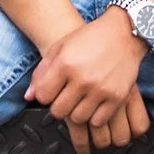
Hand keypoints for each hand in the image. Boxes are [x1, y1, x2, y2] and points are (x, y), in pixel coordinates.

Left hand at [28, 5, 148, 153]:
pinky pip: (98, 120)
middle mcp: (82, 78)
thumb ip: (42, 72)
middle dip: (60, 106)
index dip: (45, 95)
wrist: (124, 33)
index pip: (43, 96)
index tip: (53, 90)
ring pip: (78, 118)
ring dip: (77, 111)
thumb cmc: (90, 38)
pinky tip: (95, 103)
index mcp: (65, 64)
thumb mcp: (60, 48)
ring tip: (82, 99)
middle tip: (67, 96)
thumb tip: (29, 97)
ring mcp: (100, 89)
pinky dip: (95, 116)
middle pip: (58, 111)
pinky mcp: (116, 97)